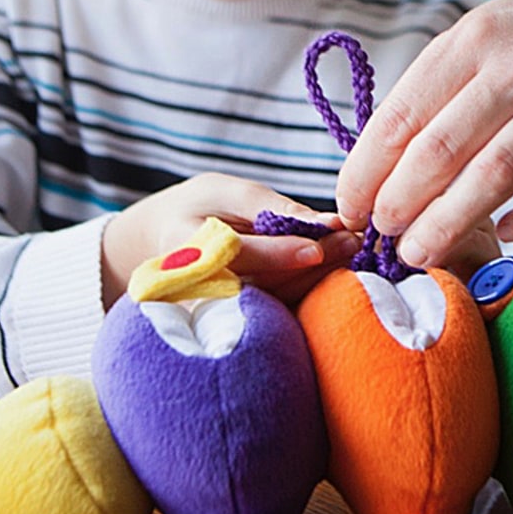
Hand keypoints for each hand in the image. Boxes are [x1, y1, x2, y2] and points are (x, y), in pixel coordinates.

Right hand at [101, 172, 359, 307]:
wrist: (160, 242)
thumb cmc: (196, 208)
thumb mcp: (224, 192)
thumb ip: (270, 206)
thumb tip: (325, 222)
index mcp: (185, 253)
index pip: (239, 257)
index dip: (280, 254)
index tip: (319, 246)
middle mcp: (199, 292)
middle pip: (265, 284)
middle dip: (313, 264)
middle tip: (353, 240)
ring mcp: (218, 313)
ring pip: (276, 301)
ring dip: (318, 276)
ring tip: (350, 247)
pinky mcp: (237, 321)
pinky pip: (278, 310)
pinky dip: (309, 289)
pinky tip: (334, 266)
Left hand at [336, 0, 512, 269]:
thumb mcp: (486, 29)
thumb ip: (442, 84)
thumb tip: (383, 160)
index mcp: (477, 36)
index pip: (405, 113)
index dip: (368, 168)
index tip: (349, 206)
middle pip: (444, 149)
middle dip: (401, 203)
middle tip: (381, 237)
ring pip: (499, 175)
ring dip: (451, 222)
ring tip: (419, 252)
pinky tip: (507, 232)